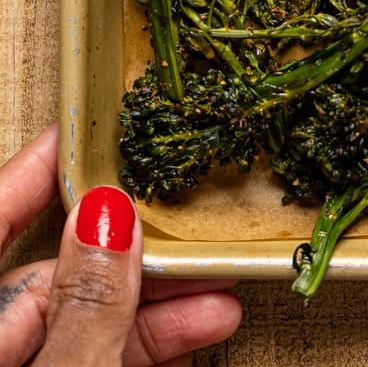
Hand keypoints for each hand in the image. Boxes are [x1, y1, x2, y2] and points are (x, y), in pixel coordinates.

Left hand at [0, 125, 241, 365]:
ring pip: (80, 322)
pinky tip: (183, 340)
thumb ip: (86, 305)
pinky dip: (132, 348)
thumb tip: (110, 219)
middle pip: (54, 274)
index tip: (91, 135)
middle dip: (134, 260)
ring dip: (152, 310)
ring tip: (216, 301)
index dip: (41, 171)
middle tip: (195, 245)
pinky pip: (85, 358)